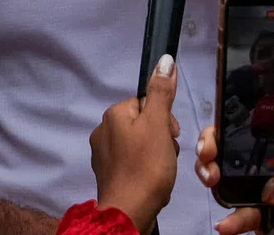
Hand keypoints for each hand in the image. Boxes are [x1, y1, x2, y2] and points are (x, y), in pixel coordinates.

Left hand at [91, 54, 179, 232]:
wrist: (128, 214)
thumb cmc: (145, 166)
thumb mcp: (158, 124)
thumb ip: (162, 92)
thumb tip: (165, 59)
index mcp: (113, 114)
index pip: (146, 103)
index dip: (163, 118)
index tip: (171, 136)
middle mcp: (102, 130)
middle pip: (143, 122)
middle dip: (159, 136)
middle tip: (167, 154)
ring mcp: (102, 155)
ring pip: (138, 143)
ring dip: (154, 153)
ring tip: (160, 170)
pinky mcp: (106, 176)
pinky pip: (131, 162)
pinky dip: (143, 168)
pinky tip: (150, 179)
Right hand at [195, 126, 273, 234]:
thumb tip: (273, 178)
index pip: (273, 116)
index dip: (246, 112)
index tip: (225, 121)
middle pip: (242, 140)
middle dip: (217, 141)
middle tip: (208, 152)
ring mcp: (271, 187)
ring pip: (233, 173)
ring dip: (213, 173)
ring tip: (211, 180)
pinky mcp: (263, 214)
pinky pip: (240, 211)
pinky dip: (230, 219)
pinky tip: (225, 225)